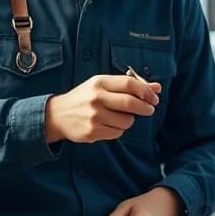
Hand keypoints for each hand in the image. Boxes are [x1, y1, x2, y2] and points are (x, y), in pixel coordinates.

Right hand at [45, 74, 161, 142]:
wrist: (57, 115)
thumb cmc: (84, 98)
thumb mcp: (102, 86)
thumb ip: (129, 86)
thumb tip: (157, 88)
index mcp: (99, 82)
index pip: (129, 83)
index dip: (146, 91)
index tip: (154, 97)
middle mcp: (96, 98)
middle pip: (131, 102)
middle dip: (145, 107)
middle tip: (149, 109)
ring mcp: (94, 116)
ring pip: (127, 120)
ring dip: (129, 120)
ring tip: (120, 117)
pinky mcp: (93, 131)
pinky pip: (118, 132)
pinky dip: (119, 129)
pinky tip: (109, 125)